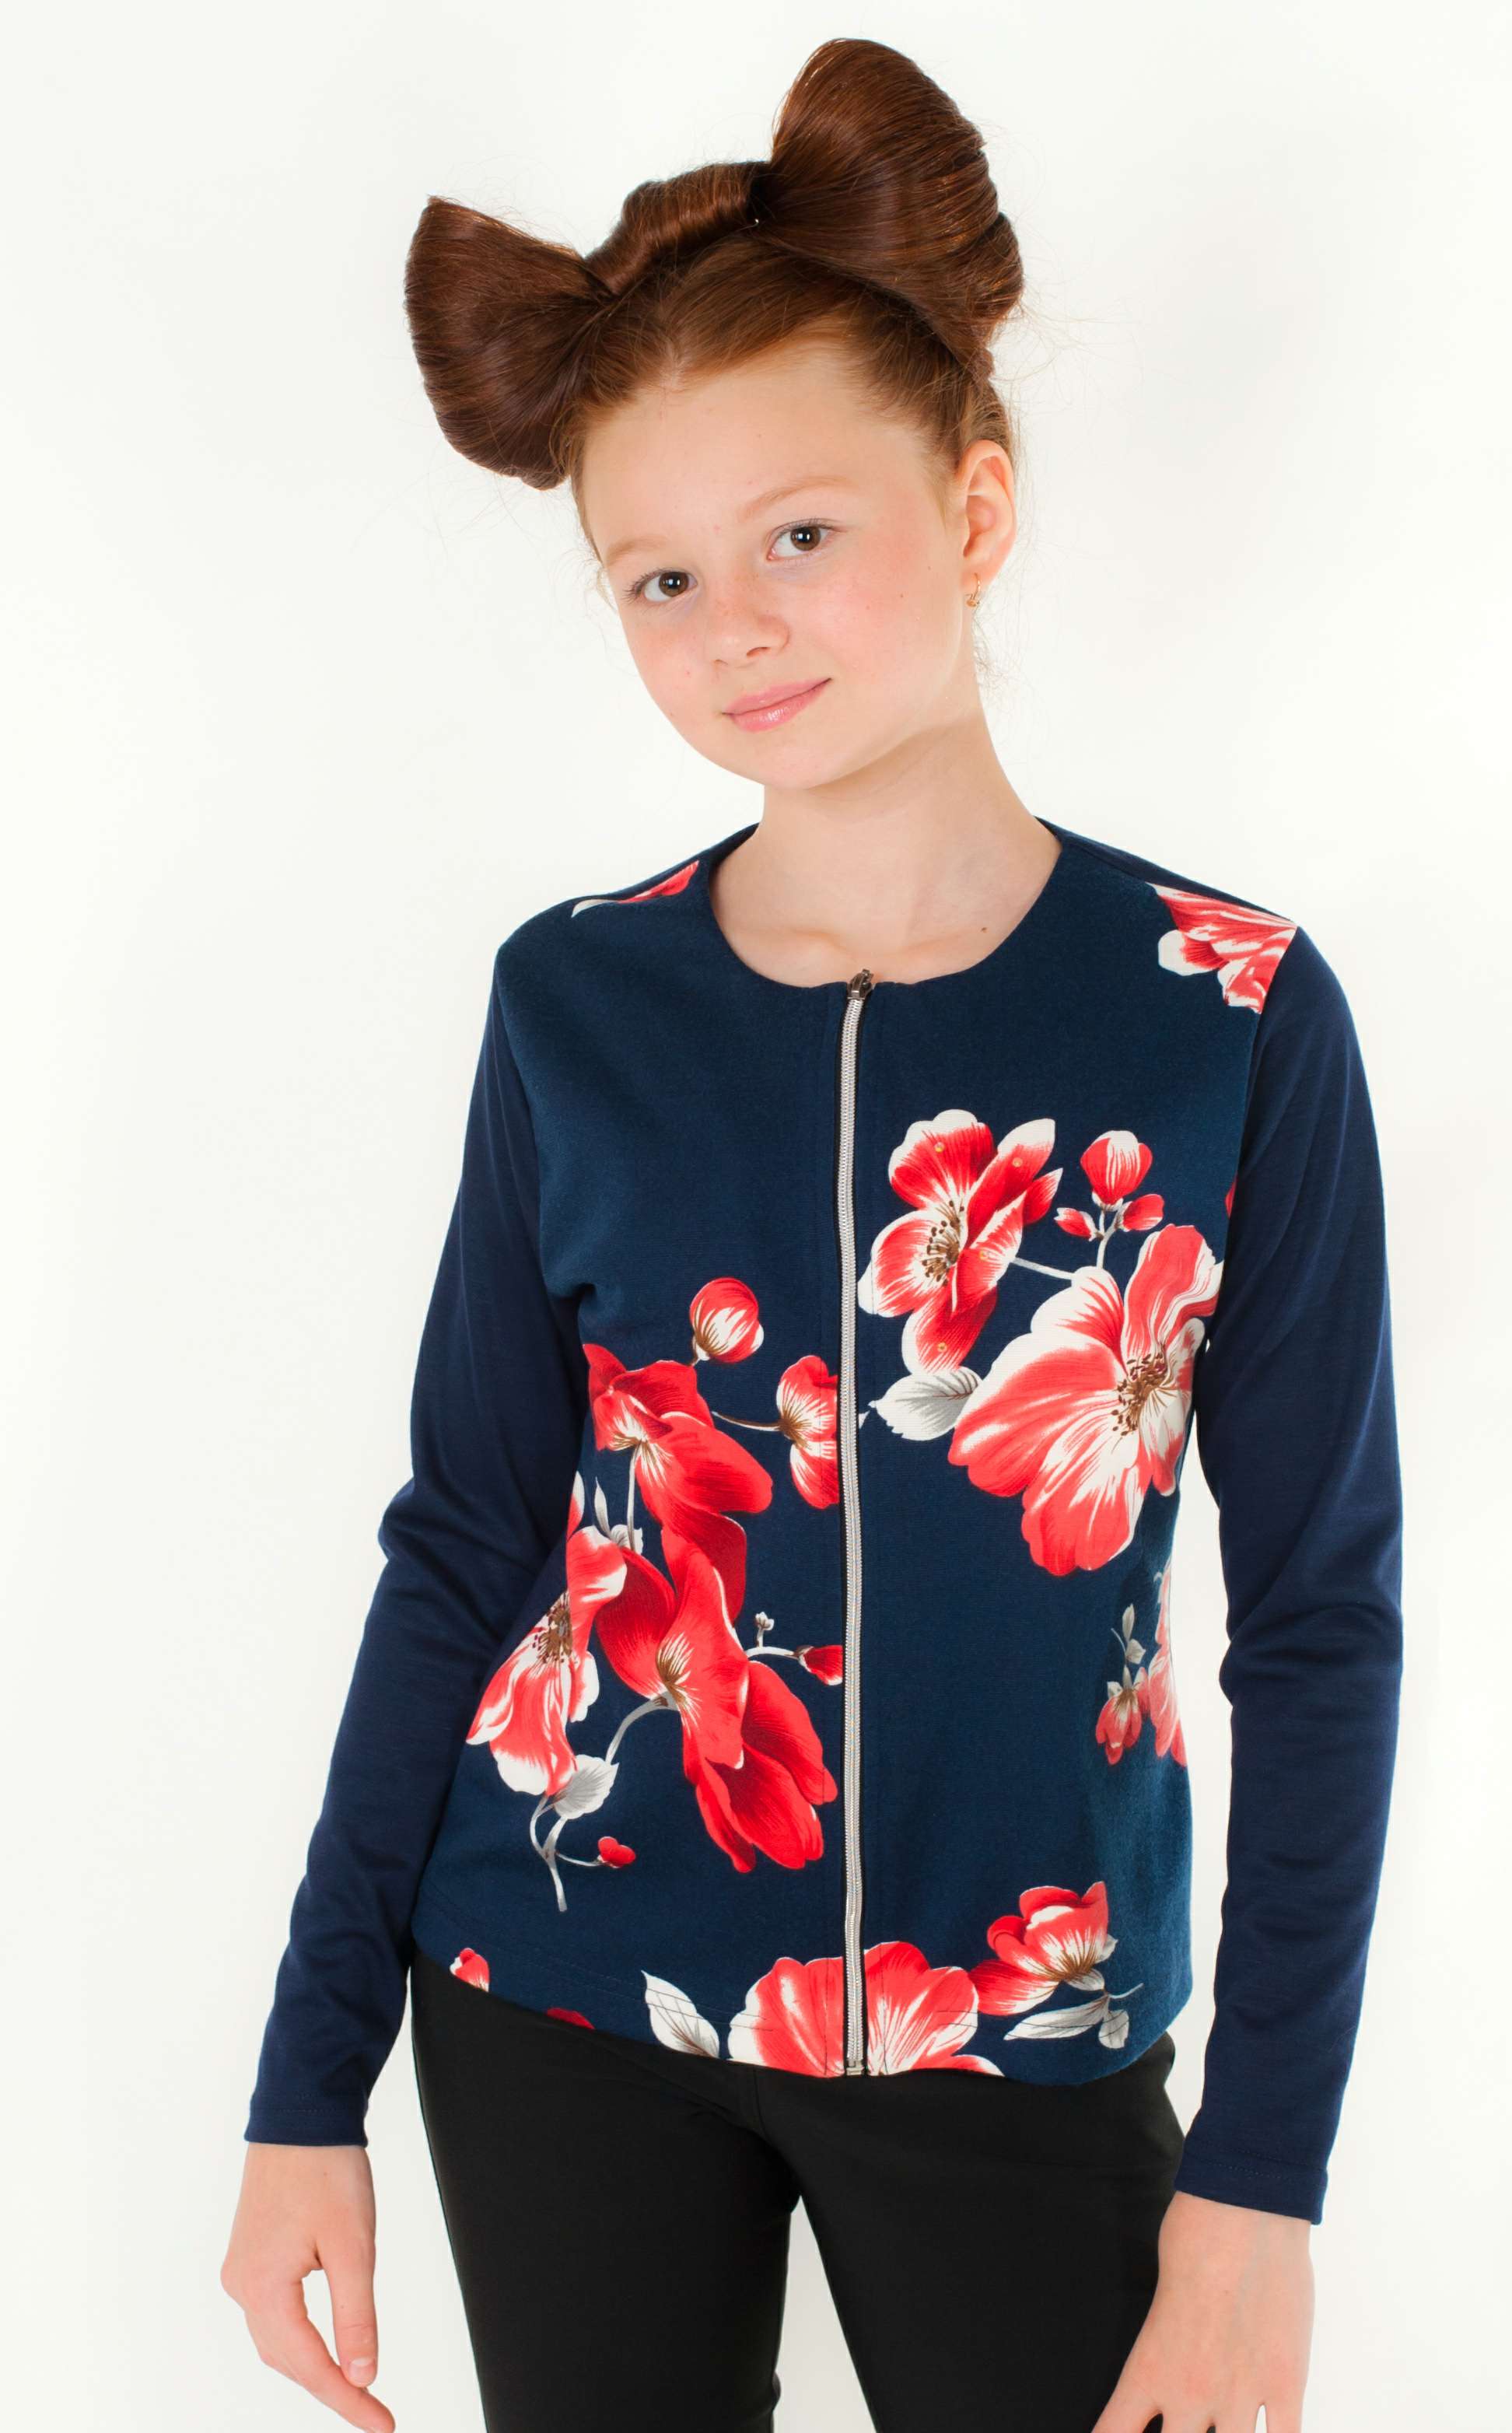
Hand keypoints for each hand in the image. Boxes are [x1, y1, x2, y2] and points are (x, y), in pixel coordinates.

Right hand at [221, 2143, 395, 2430]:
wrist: (301, 2111)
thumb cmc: (327, 2168)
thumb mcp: (354, 2245)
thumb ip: (356, 2316)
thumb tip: (362, 2375)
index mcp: (263, 2287)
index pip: (309, 2365)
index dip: (347, 2401)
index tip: (382, 2425)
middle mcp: (242, 2285)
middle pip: (288, 2359)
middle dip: (331, 2388)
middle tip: (375, 2413)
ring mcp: (242, 2270)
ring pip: (278, 2340)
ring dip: (314, 2365)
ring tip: (356, 2389)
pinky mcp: (250, 2255)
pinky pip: (274, 2314)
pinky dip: (301, 2337)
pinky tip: (325, 2346)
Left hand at [1089, 2188, 1313, 2432]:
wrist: (1241, 2210)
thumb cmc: (1192, 2239)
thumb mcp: (1160, 2301)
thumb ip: (1165, 2351)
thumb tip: (1178, 2372)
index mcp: (1148, 2371)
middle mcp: (1189, 2394)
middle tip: (1183, 2421)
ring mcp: (1239, 2395)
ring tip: (1220, 2423)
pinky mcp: (1285, 2385)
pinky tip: (1269, 2431)